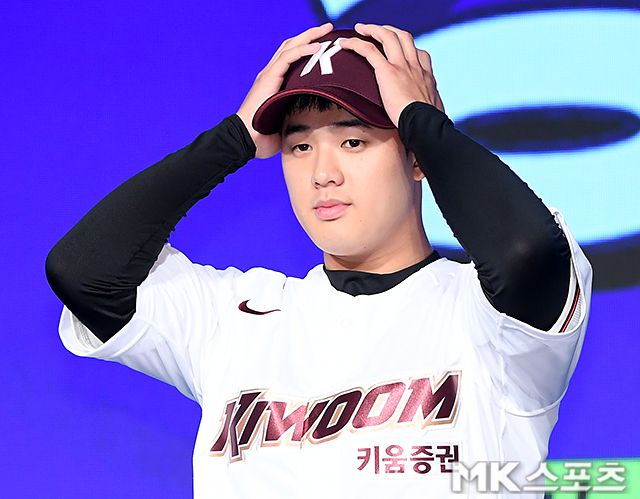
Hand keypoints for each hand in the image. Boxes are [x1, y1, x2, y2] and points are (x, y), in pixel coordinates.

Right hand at [236, 23, 333, 157]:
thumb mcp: (286, 120)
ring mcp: (269, 74)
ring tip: (326, 30)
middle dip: (311, 35)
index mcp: (275, 82)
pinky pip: (288, 58)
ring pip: (291, 47)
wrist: (245, 140)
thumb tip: (318, 120)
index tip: (327, 44)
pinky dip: (303, 50)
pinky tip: (317, 47)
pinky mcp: (269, 78)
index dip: (308, 47)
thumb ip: (298, 113)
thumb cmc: (264, 136)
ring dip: (310, 36)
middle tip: (329, 29)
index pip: (293, 57)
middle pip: (292, 46)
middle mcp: (271, 74)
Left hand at [338, 23, 444, 125]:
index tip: (400, 51)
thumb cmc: (428, 124)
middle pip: (403, 37)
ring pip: (387, 36)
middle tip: (376, 30)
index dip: (409, 49)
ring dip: (372, 29)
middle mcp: (415, 66)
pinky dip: (355, 43)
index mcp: (426, 76)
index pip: (420, 54)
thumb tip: (428, 117)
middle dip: (389, 30)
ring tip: (360, 29)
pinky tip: (346, 43)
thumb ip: (429, 108)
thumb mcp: (433, 112)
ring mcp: (402, 66)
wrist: (424, 124)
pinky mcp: (388, 71)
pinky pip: (369, 50)